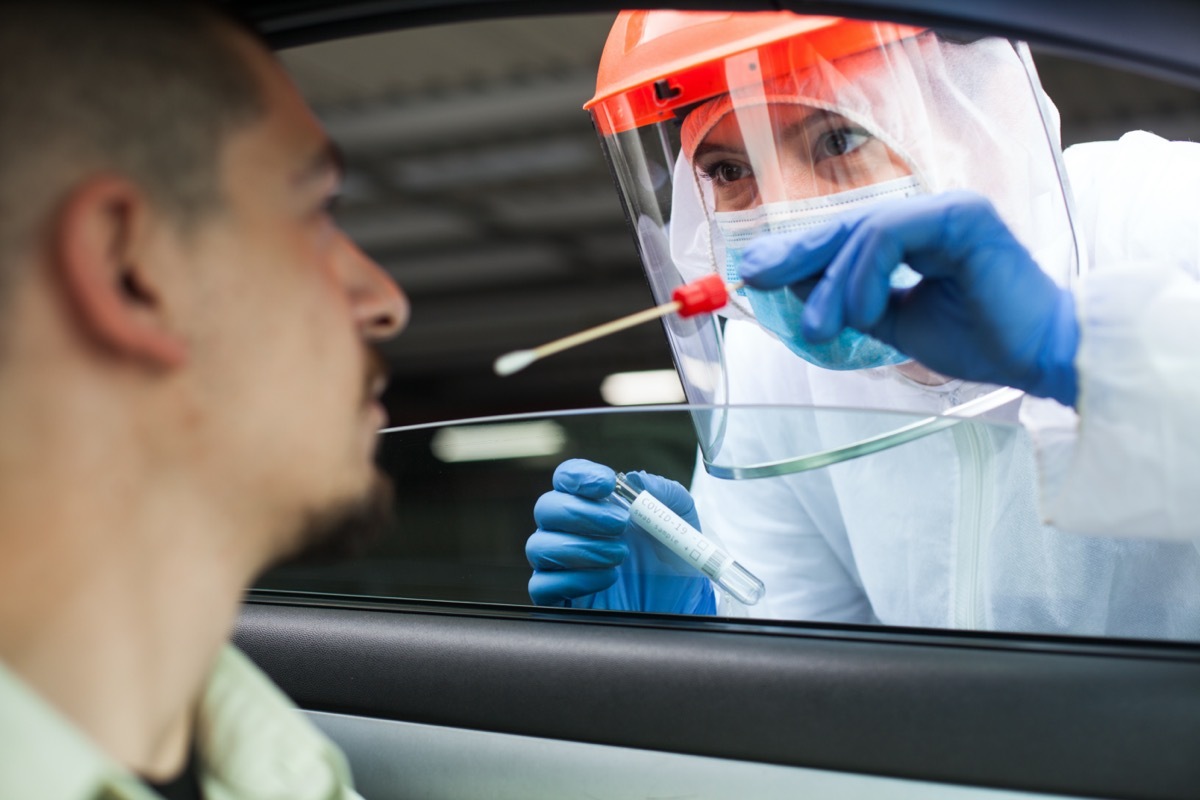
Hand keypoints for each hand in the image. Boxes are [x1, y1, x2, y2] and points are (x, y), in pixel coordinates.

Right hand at [526, 458, 715, 613]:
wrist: (679, 604)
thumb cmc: (672, 559)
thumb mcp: (681, 521)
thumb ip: (666, 494)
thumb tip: (637, 478)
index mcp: (594, 503)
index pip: (567, 477)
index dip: (580, 476)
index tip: (608, 483)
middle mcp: (571, 529)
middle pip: (546, 507)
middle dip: (582, 512)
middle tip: (620, 523)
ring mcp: (561, 564)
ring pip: (539, 546)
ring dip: (581, 547)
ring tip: (620, 555)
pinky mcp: (559, 596)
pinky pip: (542, 585)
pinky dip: (574, 580)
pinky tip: (607, 579)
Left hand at [739, 191, 1079, 405]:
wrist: (1037, 359)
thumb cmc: (979, 341)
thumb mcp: (893, 321)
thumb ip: (848, 299)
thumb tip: (793, 281)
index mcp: (919, 235)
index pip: (847, 234)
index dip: (799, 251)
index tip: (756, 272)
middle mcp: (931, 214)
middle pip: (847, 224)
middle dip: (797, 255)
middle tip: (757, 280)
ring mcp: (947, 208)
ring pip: (863, 230)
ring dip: (832, 284)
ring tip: (821, 328)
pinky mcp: (961, 215)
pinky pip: (889, 234)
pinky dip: (864, 276)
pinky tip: (864, 313)